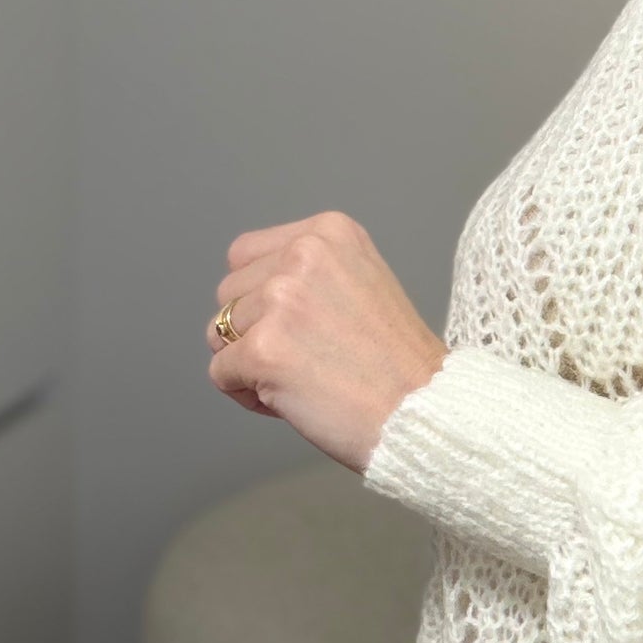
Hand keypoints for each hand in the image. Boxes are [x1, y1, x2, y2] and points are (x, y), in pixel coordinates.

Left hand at [205, 210, 446, 474]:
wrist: (423, 410)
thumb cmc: (397, 362)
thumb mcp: (362, 280)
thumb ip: (309, 273)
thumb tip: (247, 294)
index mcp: (328, 232)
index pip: (245, 255)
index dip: (261, 296)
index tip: (303, 324)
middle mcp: (303, 254)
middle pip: (228, 293)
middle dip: (253, 329)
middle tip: (307, 356)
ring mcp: (281, 300)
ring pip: (219, 334)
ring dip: (248, 363)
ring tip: (302, 378)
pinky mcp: (263, 348)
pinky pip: (220, 374)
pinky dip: (247, 395)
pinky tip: (292, 399)